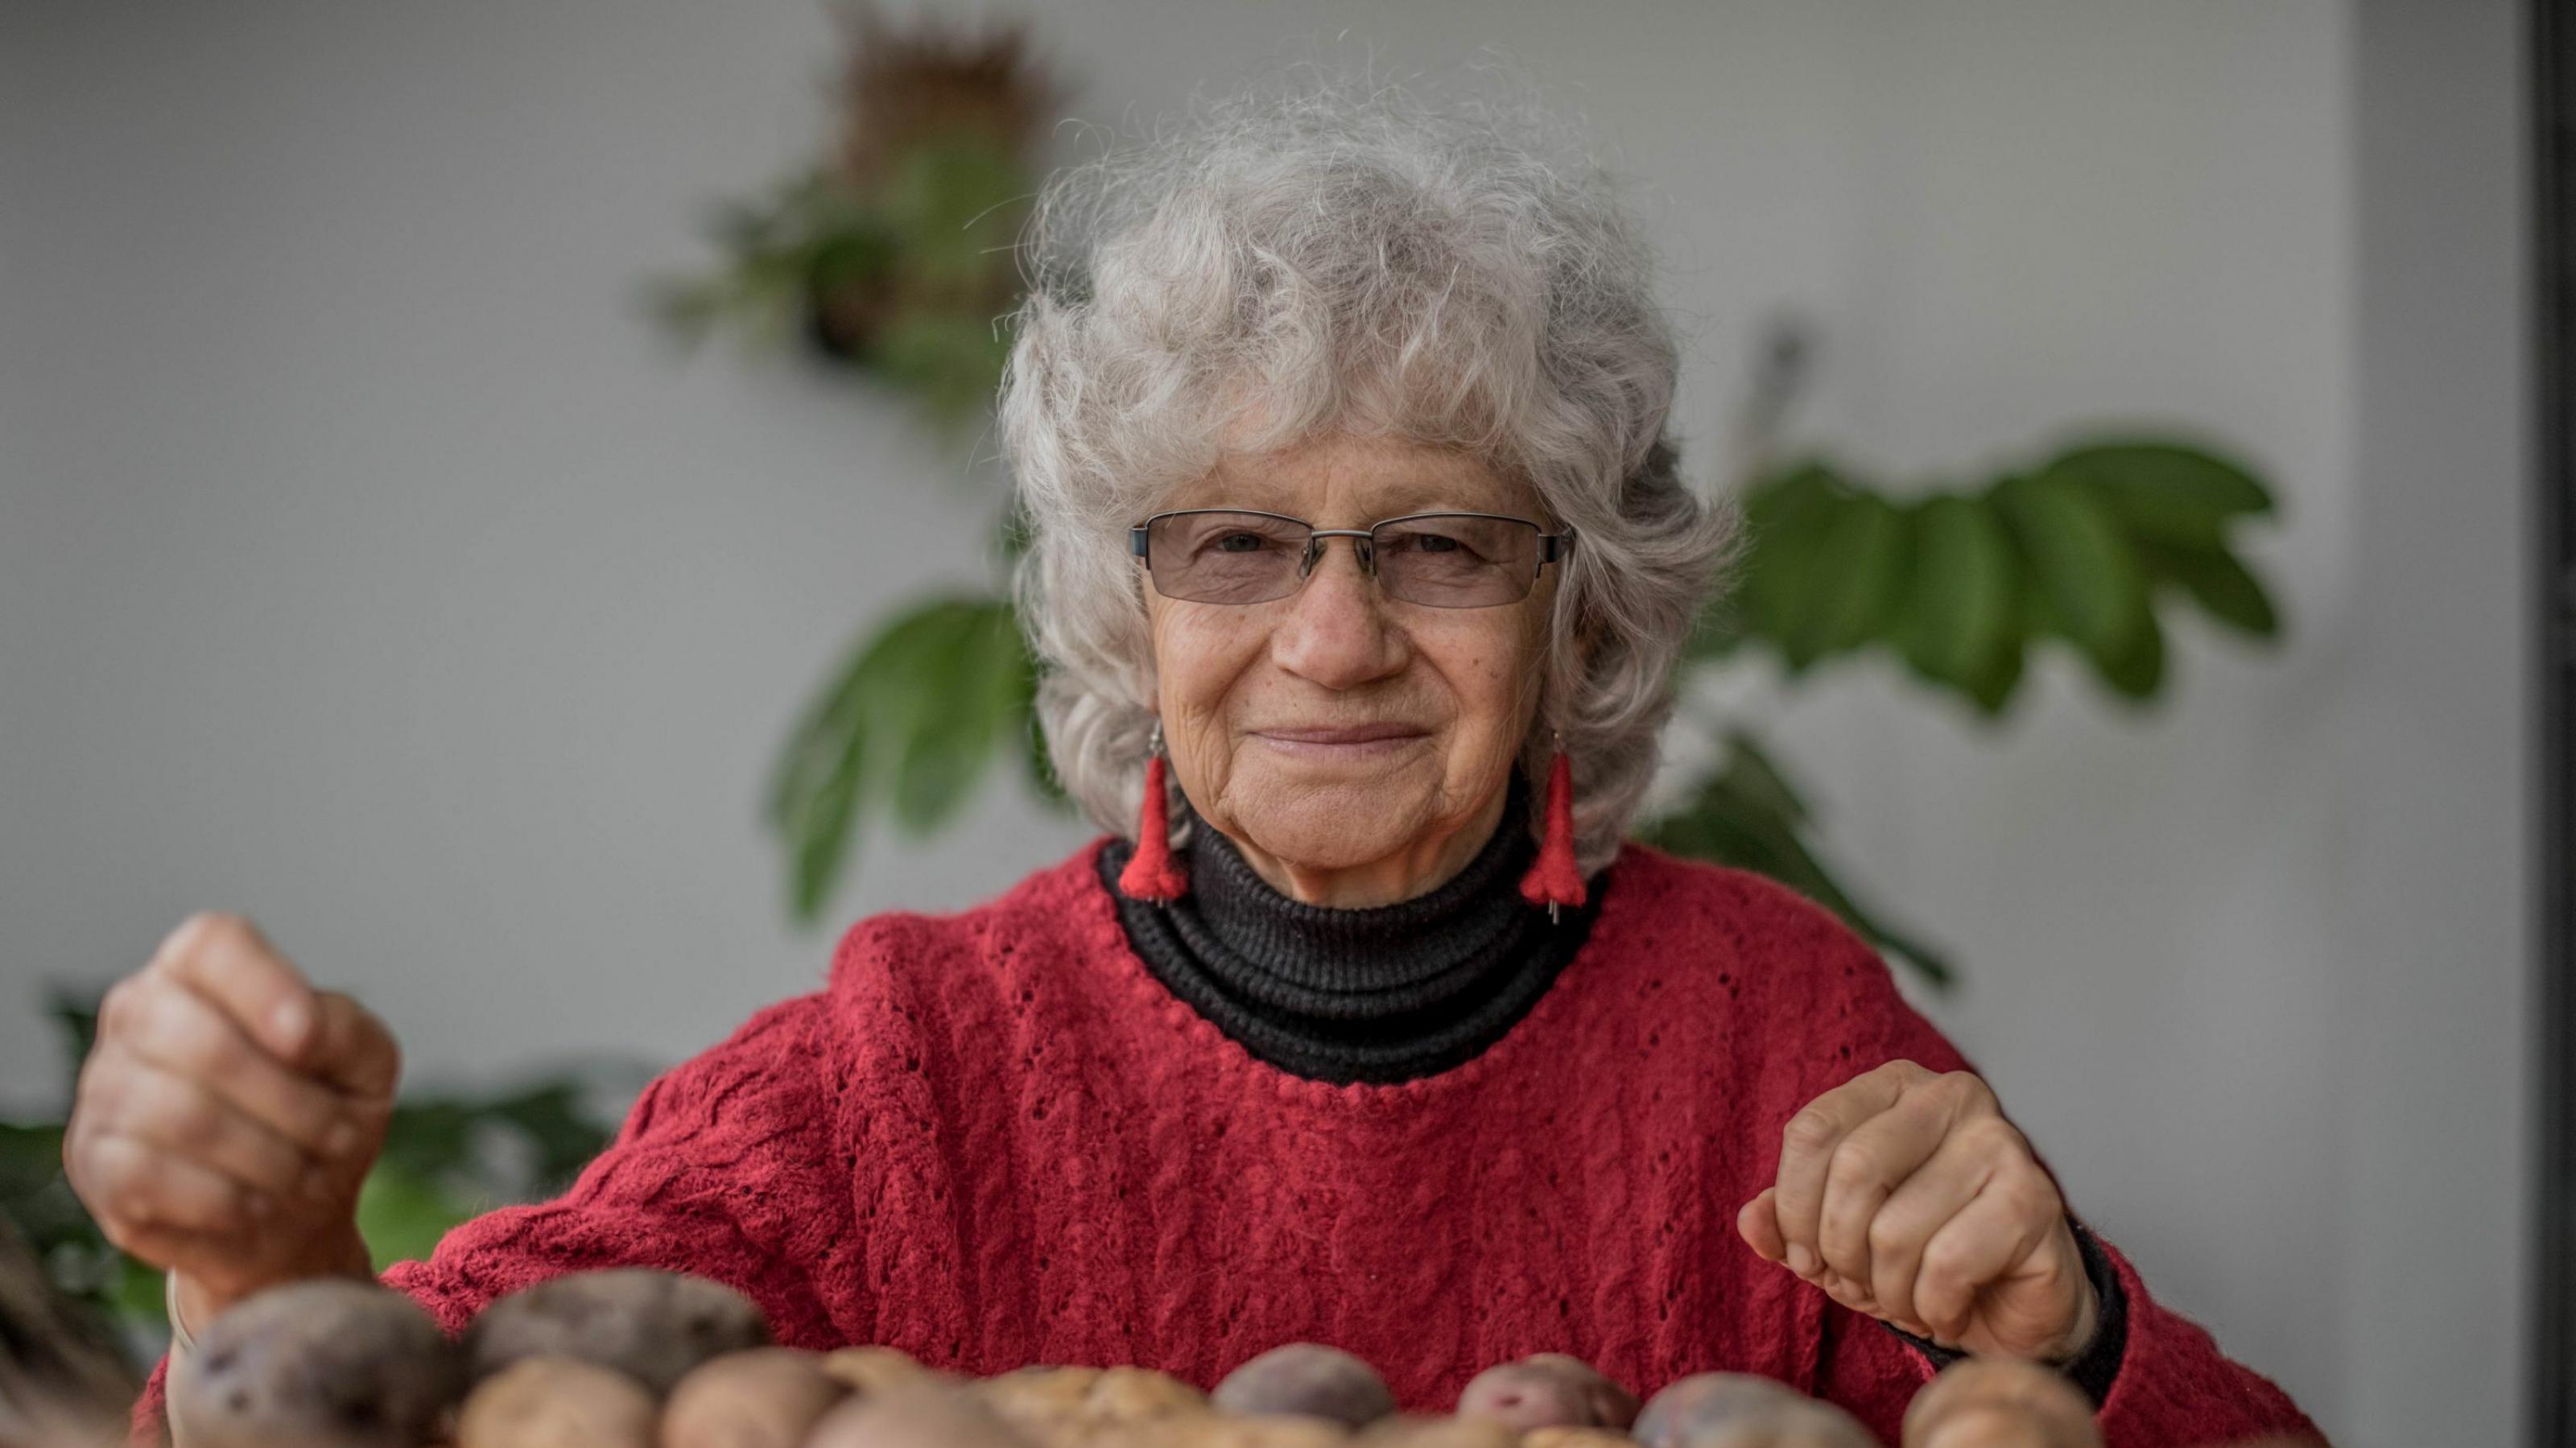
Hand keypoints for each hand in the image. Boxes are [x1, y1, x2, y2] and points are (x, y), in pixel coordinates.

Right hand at [63, 912, 397, 1328]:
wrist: (294, 1214)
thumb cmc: (325, 1117)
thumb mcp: (363, 1065)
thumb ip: (342, 1029)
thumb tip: (300, 1031)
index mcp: (204, 972)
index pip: (212, 945)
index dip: (262, 986)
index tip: (306, 1040)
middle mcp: (139, 1014)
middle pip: (202, 1042)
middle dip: (291, 1103)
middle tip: (339, 1138)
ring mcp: (105, 1087)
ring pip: (179, 1115)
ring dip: (268, 1158)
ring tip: (306, 1176)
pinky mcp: (94, 1161)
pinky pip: (147, 1174)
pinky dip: (221, 1197)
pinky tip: (255, 1203)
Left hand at [1735, 1059, 2098, 1362]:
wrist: (2011, 1307)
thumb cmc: (1919, 1256)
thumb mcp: (1835, 1239)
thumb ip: (1786, 1223)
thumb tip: (1750, 1220)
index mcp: (1893, 1087)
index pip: (1812, 1131)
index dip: (1795, 1208)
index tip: (1807, 1257)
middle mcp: (1950, 1097)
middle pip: (1853, 1170)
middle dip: (1839, 1249)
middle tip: (1856, 1284)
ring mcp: (1999, 1142)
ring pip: (1896, 1227)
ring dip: (1888, 1289)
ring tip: (1907, 1300)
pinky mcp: (2033, 1199)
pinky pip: (1947, 1264)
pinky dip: (1933, 1306)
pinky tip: (1947, 1310)